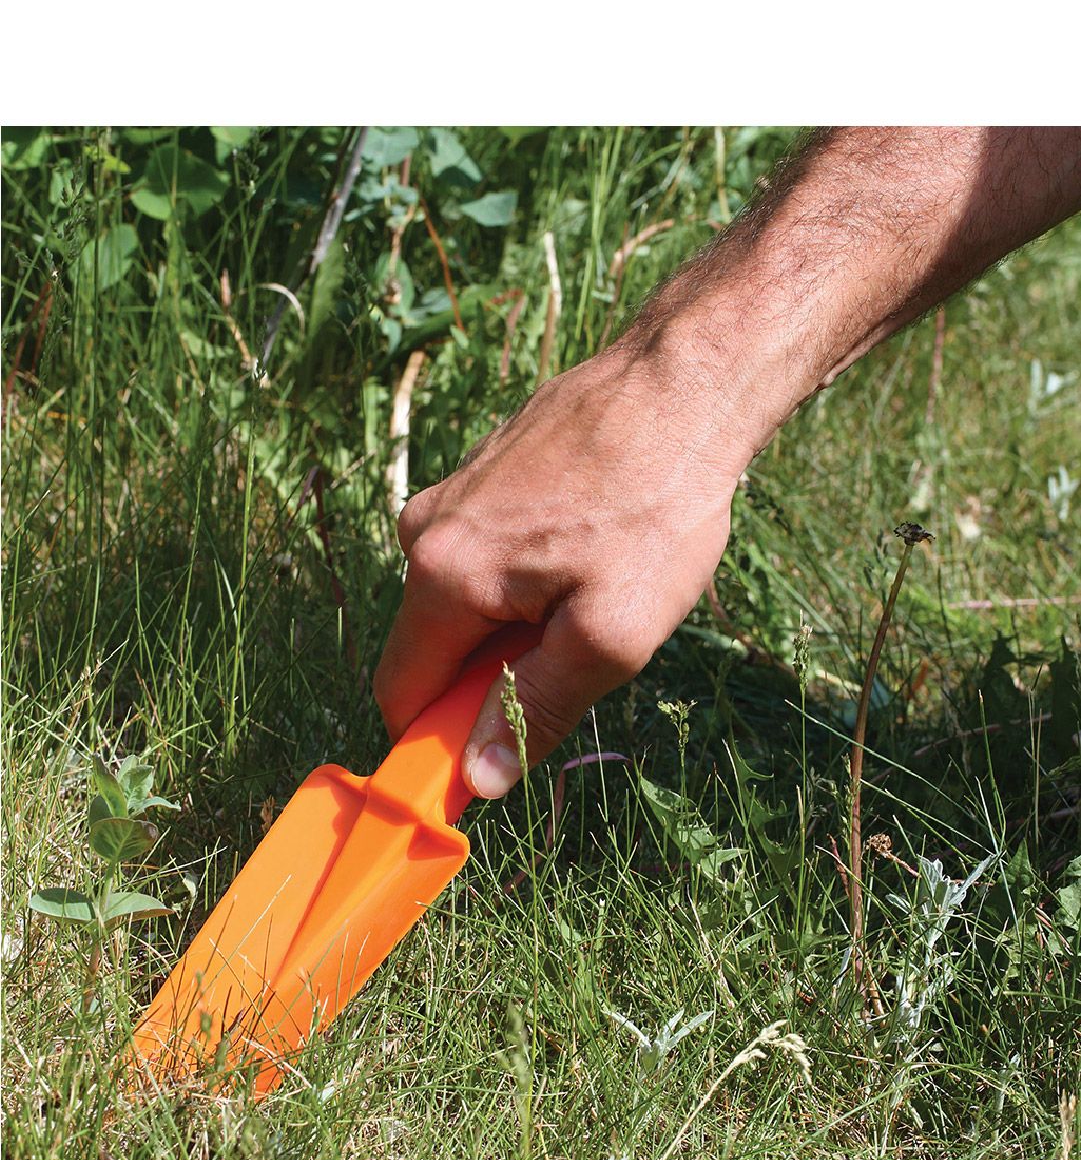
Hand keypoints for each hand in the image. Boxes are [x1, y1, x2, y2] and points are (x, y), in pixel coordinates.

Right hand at [372, 339, 760, 798]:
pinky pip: (489, 555)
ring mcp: (453, 494)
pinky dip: (530, 575)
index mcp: (443, 576)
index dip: (438, 738)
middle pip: (436, 647)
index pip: (400, 692)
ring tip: (599, 586)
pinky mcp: (485, 471)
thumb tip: (479, 778)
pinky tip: (594, 547)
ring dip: (520, 621)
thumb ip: (537, 708)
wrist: (686, 381)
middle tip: (583, 653)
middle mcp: (426, 531)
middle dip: (496, 672)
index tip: (500, 750)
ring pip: (468, 600)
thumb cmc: (656, 506)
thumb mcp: (611, 633)